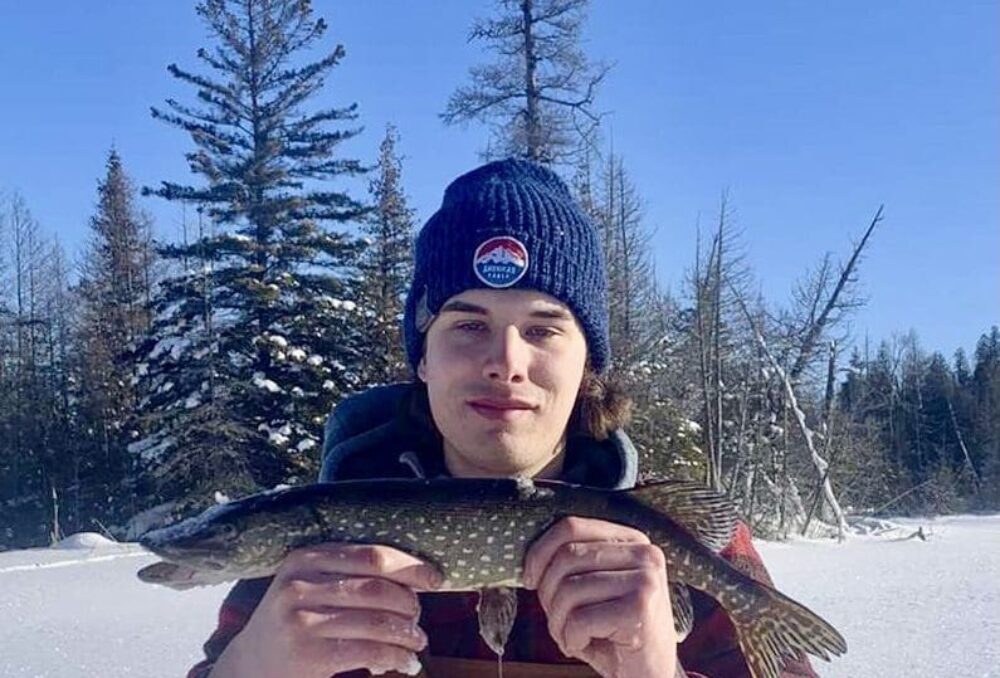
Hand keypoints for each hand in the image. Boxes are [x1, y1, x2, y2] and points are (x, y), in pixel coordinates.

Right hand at [209, 543, 441, 677]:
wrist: (250, 664)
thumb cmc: (294, 620)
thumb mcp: (308, 584)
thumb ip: (348, 573)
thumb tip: (416, 575)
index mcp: (306, 557)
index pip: (372, 556)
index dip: (410, 567)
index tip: (435, 579)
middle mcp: (300, 584)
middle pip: (378, 588)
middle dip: (410, 604)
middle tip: (420, 619)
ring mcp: (301, 620)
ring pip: (377, 621)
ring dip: (408, 634)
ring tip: (418, 643)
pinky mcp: (307, 654)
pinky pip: (369, 652)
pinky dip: (395, 657)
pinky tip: (405, 663)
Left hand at [523, 517, 676, 677]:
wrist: (648, 676)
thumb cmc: (613, 632)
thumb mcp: (595, 588)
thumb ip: (574, 563)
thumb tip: (530, 554)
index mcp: (631, 540)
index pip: (572, 527)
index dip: (540, 552)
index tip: (529, 579)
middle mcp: (644, 554)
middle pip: (567, 557)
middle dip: (548, 593)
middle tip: (556, 619)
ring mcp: (645, 580)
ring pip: (570, 589)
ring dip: (558, 622)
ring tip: (571, 636)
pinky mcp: (640, 609)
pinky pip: (579, 620)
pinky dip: (570, 639)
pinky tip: (584, 646)